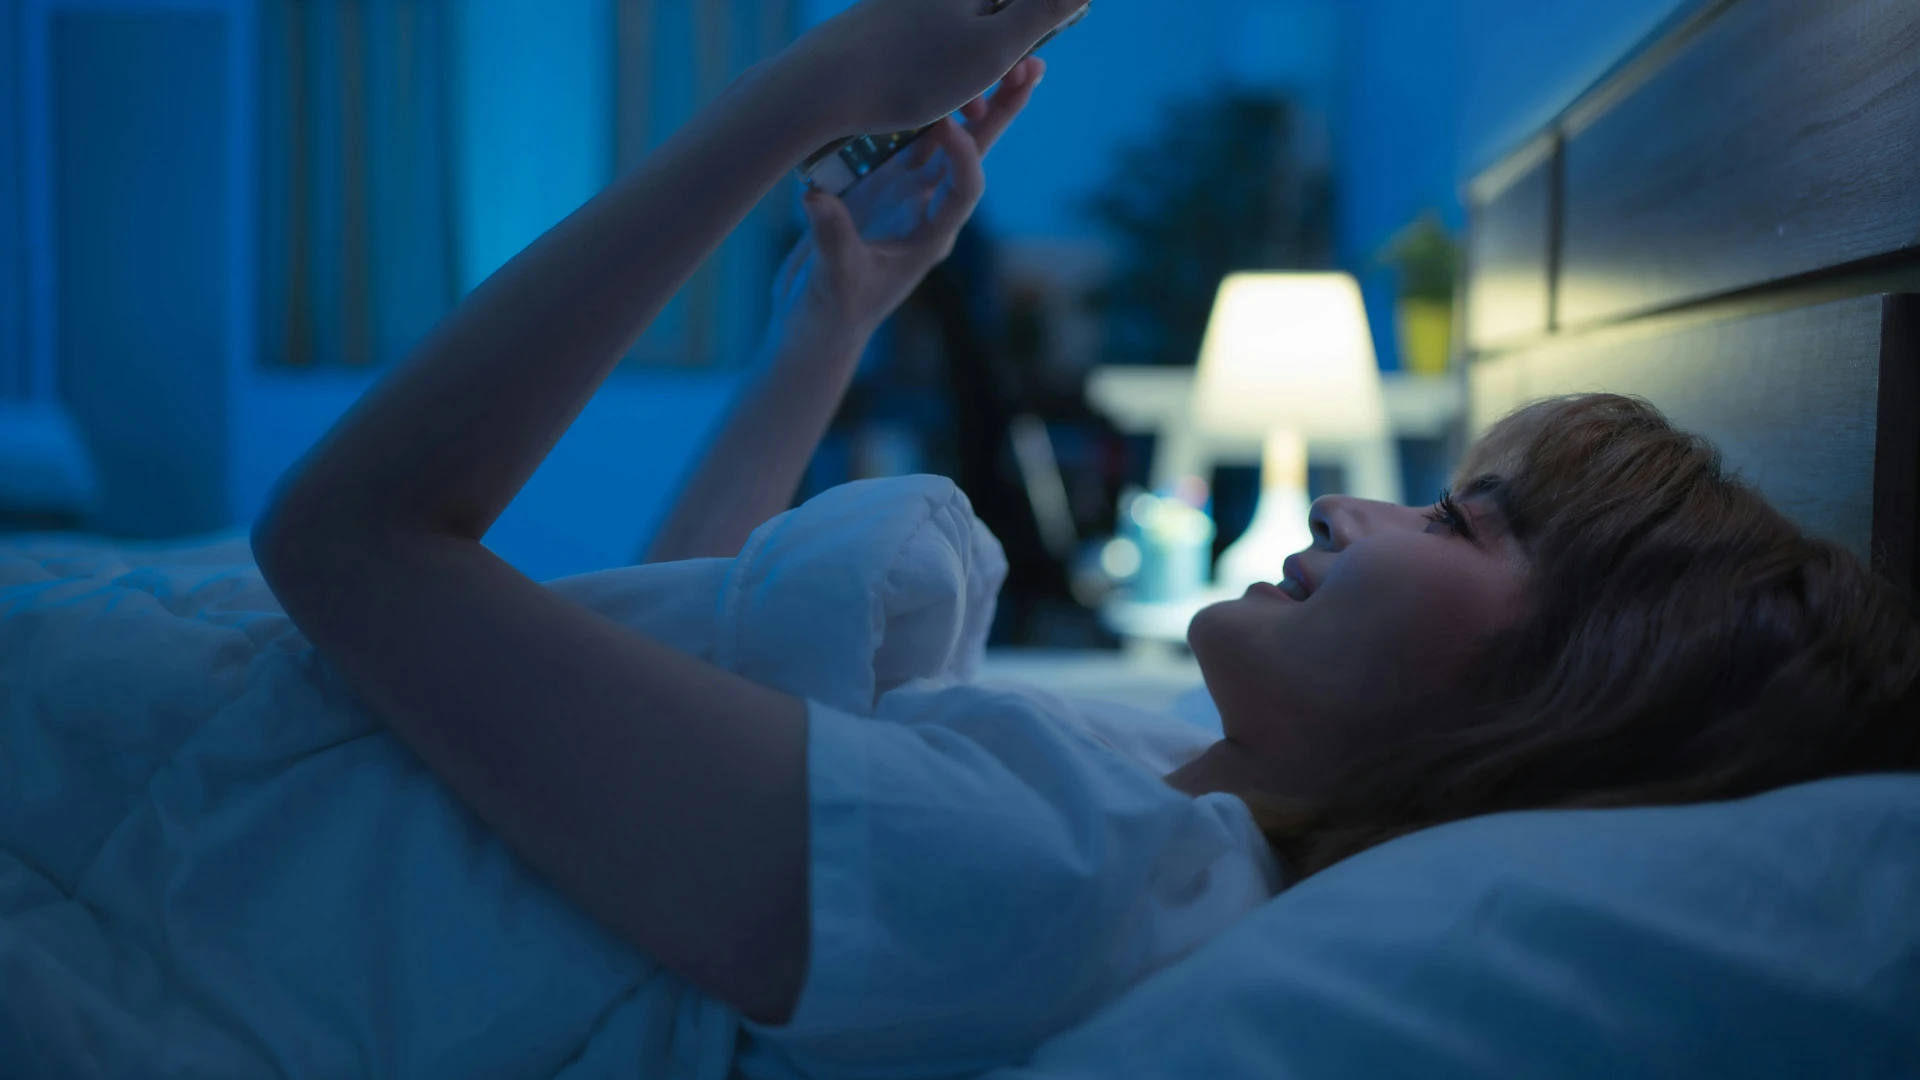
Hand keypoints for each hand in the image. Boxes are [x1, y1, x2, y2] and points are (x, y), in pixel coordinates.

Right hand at [766, 57, 1043, 351]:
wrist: (817, 324)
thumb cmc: (832, 314)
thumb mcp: (834, 281)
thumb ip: (832, 240)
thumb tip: (817, 199)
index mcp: (929, 238)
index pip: (963, 192)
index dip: (964, 159)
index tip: (951, 127)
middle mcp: (925, 211)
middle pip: (972, 156)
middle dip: (999, 114)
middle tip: (1028, 68)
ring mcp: (904, 197)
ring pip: (942, 142)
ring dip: (965, 103)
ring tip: (994, 62)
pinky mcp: (879, 188)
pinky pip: (902, 142)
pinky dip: (912, 112)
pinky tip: (922, 78)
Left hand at [791, 0, 1081, 135]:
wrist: (820, 87)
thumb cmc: (913, 70)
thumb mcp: (994, 46)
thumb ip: (1043, 10)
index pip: (1024, 5)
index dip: (1040, 27)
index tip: (1038, 63)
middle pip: (991, 14)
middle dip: (1008, 52)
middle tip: (1018, 86)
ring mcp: (899, 4)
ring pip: (959, 34)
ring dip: (976, 71)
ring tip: (976, 113)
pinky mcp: (876, 28)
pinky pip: (927, 48)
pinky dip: (942, 76)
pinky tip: (937, 110)